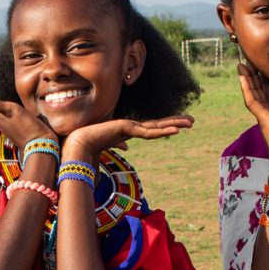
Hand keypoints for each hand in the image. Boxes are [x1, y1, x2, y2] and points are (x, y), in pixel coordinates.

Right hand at [62, 115, 193, 161]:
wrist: (76, 145)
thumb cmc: (89, 148)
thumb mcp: (109, 147)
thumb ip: (118, 145)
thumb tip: (126, 148)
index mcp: (128, 131)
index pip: (151, 129)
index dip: (164, 127)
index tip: (178, 127)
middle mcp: (130, 127)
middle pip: (158, 125)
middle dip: (175, 122)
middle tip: (191, 121)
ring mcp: (129, 126)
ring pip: (157, 126)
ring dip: (175, 124)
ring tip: (191, 123)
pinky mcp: (126, 128)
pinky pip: (149, 132)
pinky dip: (163, 131)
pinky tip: (177, 130)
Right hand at [237, 63, 268, 175]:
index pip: (268, 96)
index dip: (264, 84)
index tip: (261, 72)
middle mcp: (266, 115)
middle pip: (259, 92)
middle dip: (253, 78)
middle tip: (246, 64)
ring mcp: (263, 116)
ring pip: (253, 93)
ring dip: (247, 79)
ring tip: (241, 66)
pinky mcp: (263, 118)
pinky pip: (252, 100)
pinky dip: (247, 88)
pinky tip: (243, 77)